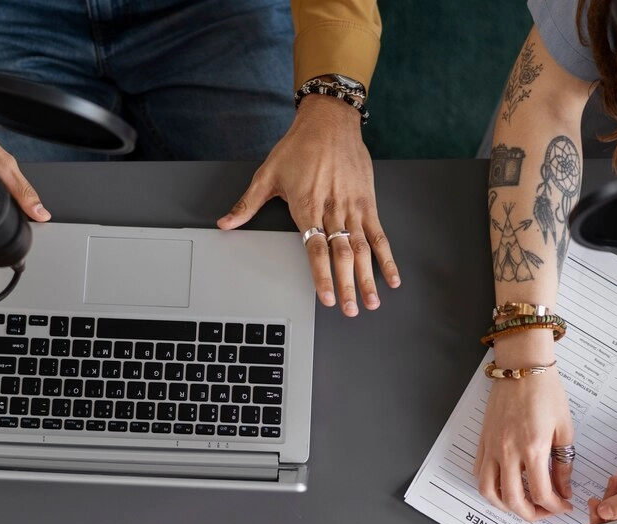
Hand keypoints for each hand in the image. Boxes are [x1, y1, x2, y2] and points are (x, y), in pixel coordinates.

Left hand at [217, 93, 399, 315]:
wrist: (329, 121)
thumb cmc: (298, 146)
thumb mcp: (267, 174)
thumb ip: (247, 205)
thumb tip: (225, 224)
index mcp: (307, 207)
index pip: (316, 249)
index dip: (322, 276)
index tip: (327, 298)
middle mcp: (332, 210)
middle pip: (342, 255)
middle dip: (348, 285)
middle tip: (351, 309)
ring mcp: (353, 207)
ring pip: (363, 249)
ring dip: (369, 278)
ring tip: (372, 301)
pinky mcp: (368, 202)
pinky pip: (379, 234)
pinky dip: (387, 257)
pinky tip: (392, 276)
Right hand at [475, 357, 574, 520]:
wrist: (521, 369)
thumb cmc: (545, 392)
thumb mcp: (564, 429)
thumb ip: (563, 463)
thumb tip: (563, 487)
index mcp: (533, 448)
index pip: (542, 493)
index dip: (555, 507)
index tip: (563, 505)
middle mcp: (508, 451)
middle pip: (513, 500)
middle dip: (532, 514)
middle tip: (545, 511)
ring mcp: (492, 447)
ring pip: (489, 492)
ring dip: (505, 506)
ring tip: (521, 504)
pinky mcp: (483, 441)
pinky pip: (479, 473)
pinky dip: (490, 487)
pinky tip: (504, 485)